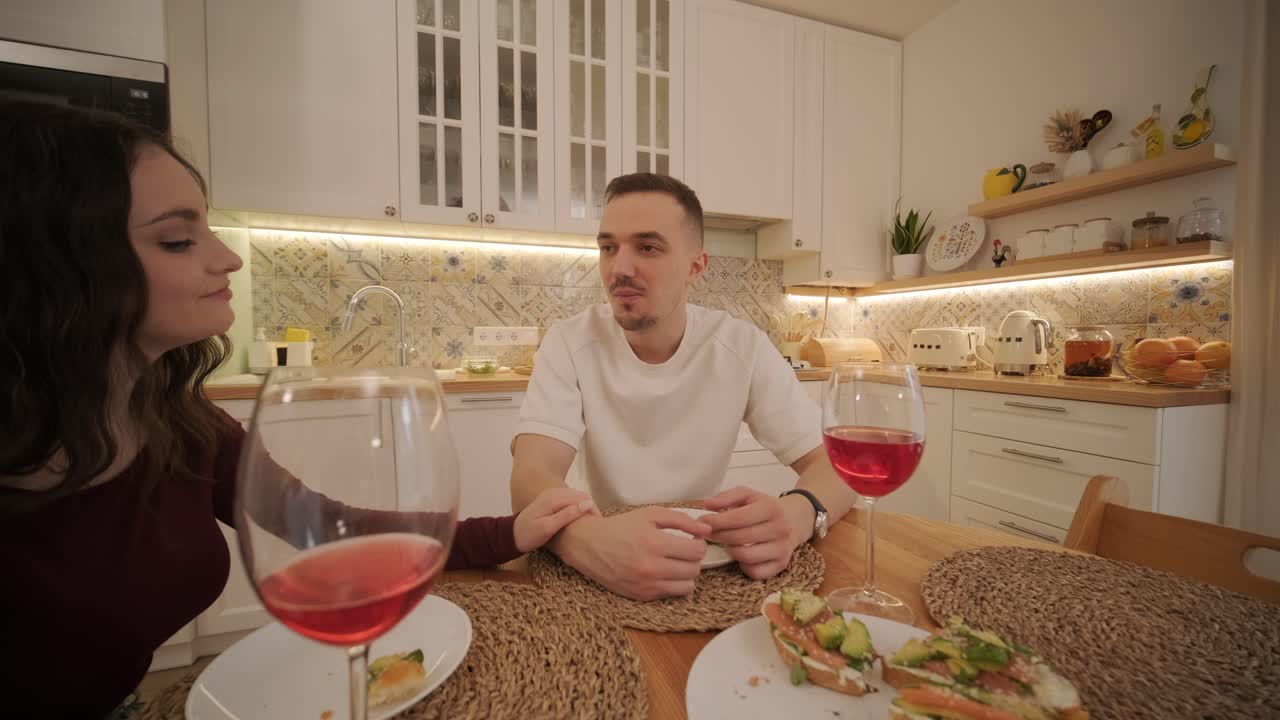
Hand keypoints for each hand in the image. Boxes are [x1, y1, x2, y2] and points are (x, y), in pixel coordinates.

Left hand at [513, 487, 598, 552]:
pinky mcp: (551, 500)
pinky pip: (570, 500)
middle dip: (591, 508)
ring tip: (590, 523)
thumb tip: (587, 504)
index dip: (593, 509)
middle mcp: (554, 492)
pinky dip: (578, 507)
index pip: (582, 498)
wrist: (512, 535)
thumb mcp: (548, 527)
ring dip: (585, 507)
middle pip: (581, 495)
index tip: (598, 524)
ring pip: (577, 497)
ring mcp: (552, 495)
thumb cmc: (530, 535)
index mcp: (554, 498)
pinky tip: (580, 520)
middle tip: (597, 525)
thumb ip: (568, 515)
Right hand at [551, 506, 711, 599]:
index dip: (699, 544)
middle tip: (684, 550)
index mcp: (654, 543)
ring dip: (686, 574)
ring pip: (687, 586)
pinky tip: (664, 572)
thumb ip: (681, 519)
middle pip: (694, 569)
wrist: (589, 546)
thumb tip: (706, 529)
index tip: (692, 540)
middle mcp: (650, 567)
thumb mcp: (650, 514)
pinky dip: (673, 584)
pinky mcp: (641, 596)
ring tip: (676, 563)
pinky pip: (671, 594)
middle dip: (693, 559)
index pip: (696, 551)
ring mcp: (646, 585)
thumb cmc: (621, 527)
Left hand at [702, 487, 808, 579]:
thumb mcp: (748, 495)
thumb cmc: (765, 508)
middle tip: (709, 533)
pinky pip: (755, 572)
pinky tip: (741, 553)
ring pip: (746, 556)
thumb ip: (726, 496)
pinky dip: (744, 565)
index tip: (703, 521)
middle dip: (718, 536)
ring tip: (726, 542)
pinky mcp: (782, 564)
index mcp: (771, 508)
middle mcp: (780, 529)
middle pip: (739, 538)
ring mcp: (782, 548)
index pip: (738, 518)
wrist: (794, 520)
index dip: (716, 521)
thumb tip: (708, 505)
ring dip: (730, 550)